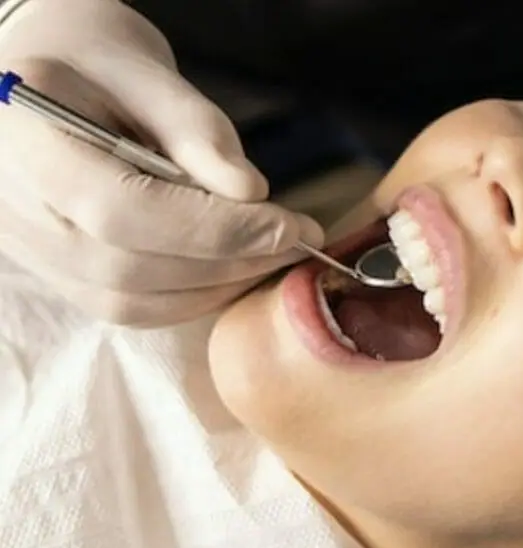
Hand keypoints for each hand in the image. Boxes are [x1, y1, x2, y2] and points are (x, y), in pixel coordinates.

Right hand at [0, 0, 323, 325]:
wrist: (44, 87)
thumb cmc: (94, 64)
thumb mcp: (144, 72)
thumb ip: (195, 130)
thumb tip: (250, 192)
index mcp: (26, 142)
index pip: (124, 209)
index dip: (216, 229)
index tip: (290, 227)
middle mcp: (20, 211)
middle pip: (132, 267)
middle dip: (229, 261)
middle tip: (295, 243)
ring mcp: (35, 253)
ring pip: (133, 301)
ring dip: (216, 287)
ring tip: (270, 256)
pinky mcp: (62, 276)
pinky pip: (131, 308)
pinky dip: (191, 298)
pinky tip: (231, 271)